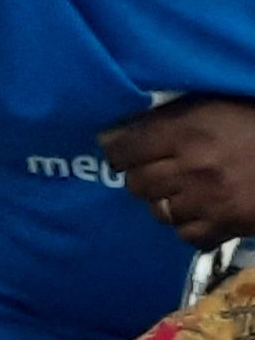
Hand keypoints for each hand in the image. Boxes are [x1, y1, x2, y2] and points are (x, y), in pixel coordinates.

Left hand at [101, 95, 254, 249]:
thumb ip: (167, 116)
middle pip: (136, 182)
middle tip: (157, 170)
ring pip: (158, 210)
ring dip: (165, 201)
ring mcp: (208, 198)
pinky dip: (188, 225)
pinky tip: (200, 210)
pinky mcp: (226, 225)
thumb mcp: (214, 105)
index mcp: (188, 130)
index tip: (122, 151)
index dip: (118, 151)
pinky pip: (185, 234)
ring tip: (182, 189)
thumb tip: (112, 134)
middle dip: (141, 176)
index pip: (123, 149)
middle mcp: (192, 166)